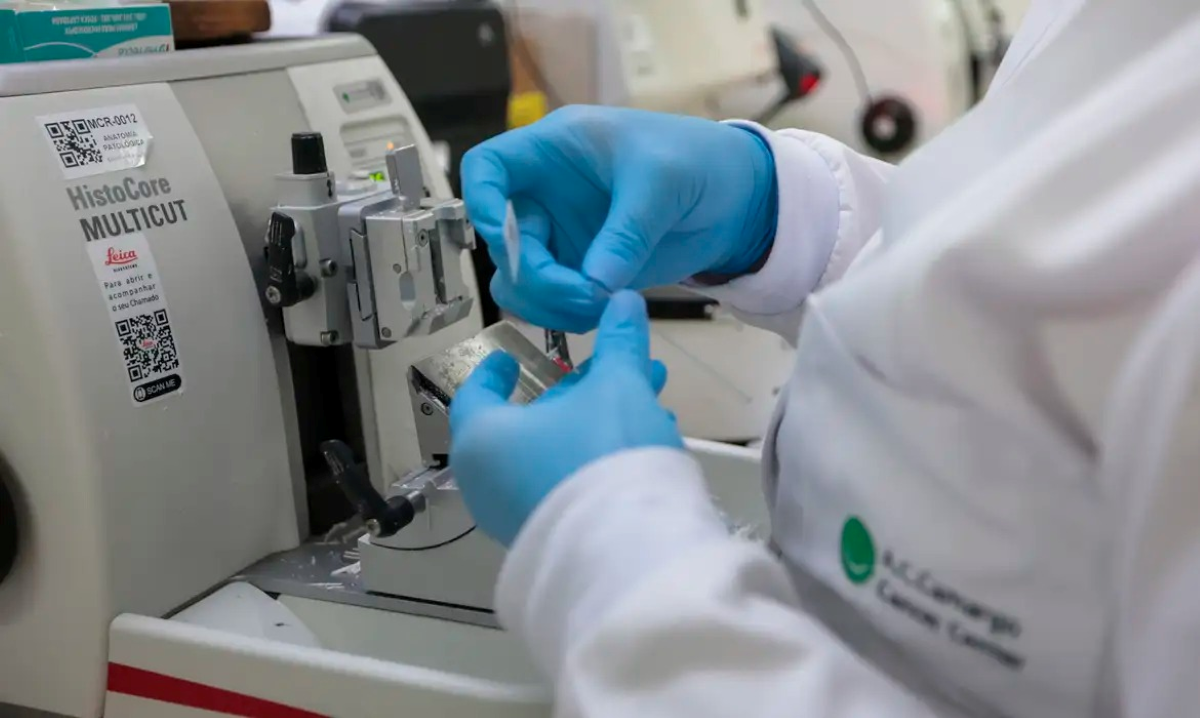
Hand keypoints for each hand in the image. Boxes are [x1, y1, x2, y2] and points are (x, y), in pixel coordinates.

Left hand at [449, 291, 682, 545]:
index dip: (496, 370)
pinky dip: (596, 459)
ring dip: (599, 422)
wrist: (627, 554)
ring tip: (649, 397)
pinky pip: (569, 486)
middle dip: (579, 391)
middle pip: (528, 423)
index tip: (511, 357)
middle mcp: (488, 481)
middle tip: (611, 368)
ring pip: (556, 454)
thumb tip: (623, 299)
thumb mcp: (617, 387)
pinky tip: (645, 444)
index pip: (477, 394)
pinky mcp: (551, 541)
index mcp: (484, 437)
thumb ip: (619, 343)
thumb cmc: (601, 453)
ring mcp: (517, 516)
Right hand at [462, 106, 777, 331]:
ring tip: (598, 308)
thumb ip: (627, 232)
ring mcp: (561, 236)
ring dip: (547, 303)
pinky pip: (551, 301)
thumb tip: (593, 283)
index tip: (500, 239)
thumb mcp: (663, 184)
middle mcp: (546, 194)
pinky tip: (603, 313)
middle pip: (502, 241)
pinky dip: (567, 315)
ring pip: (520, 280)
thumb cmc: (698, 162)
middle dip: (535, 276)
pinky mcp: (581, 270)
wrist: (737, 199)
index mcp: (554, 150)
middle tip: (582, 296)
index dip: (480, 202)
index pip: (488, 167)